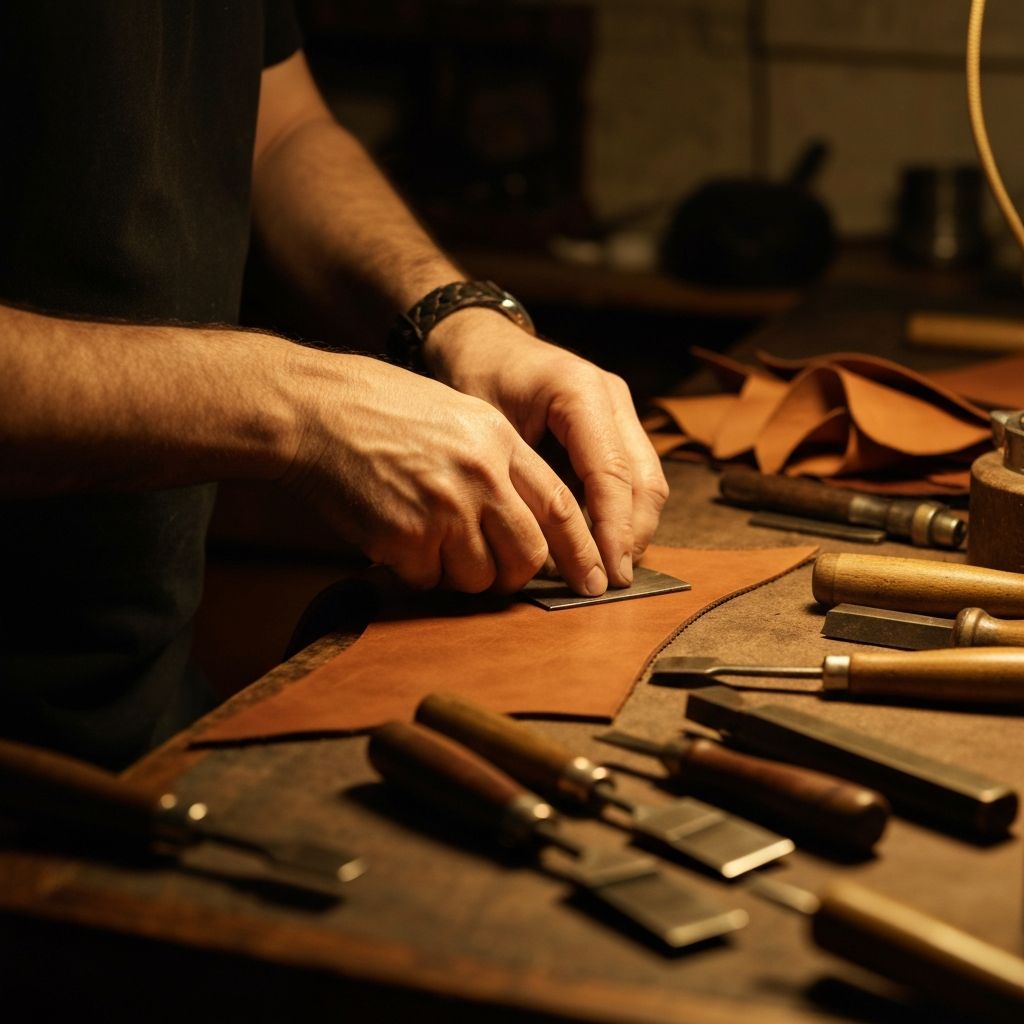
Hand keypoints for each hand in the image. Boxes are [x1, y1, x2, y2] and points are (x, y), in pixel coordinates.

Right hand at [281, 352, 607, 594]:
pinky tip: (398, 538)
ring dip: (461, 573)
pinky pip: (428, 581)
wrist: (316, 412)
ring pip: (479, 577)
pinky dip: (417, 572)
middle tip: (496, 569)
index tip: (595, 581)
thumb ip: (502, 461)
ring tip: (432, 540)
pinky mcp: (402, 538)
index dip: (582, 551)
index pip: (559, 507)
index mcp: (498, 441)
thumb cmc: (383, 411)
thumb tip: (534, 518)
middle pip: (527, 555)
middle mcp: (478, 476)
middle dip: (516, 574)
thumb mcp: (459, 414)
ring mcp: (441, 508)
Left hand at [424, 309, 669, 586]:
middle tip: (612, 582)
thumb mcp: (489, 430)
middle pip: (643, 480)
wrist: (483, 345)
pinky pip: (633, 477)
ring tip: (610, 571)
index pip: (611, 473)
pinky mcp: (616, 427)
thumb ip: (521, 485)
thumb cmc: (477, 382)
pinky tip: (603, 546)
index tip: (608, 574)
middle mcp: (611, 398)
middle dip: (632, 536)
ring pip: (647, 481)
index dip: (613, 530)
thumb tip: (544, 555)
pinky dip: (623, 514)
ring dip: (633, 529)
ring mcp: (620, 410)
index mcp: (581, 391)